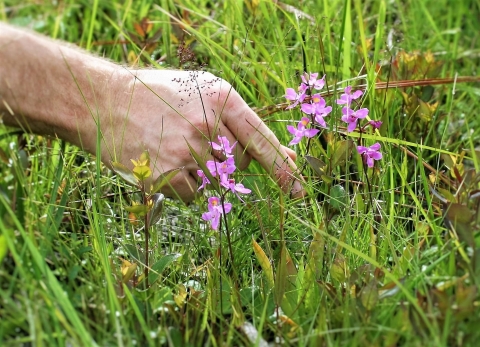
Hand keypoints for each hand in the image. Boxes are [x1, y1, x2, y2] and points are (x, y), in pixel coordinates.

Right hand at [98, 69, 301, 200]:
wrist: (105, 101)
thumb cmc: (160, 97)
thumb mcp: (203, 95)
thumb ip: (242, 123)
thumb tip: (284, 154)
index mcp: (221, 98)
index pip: (262, 139)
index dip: (283, 168)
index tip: (300, 190)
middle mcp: (207, 124)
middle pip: (240, 163)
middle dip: (226, 160)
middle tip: (196, 141)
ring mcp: (185, 150)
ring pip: (216, 183)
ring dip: (202, 174)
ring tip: (175, 149)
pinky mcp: (165, 174)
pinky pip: (192, 196)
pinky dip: (183, 187)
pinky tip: (164, 164)